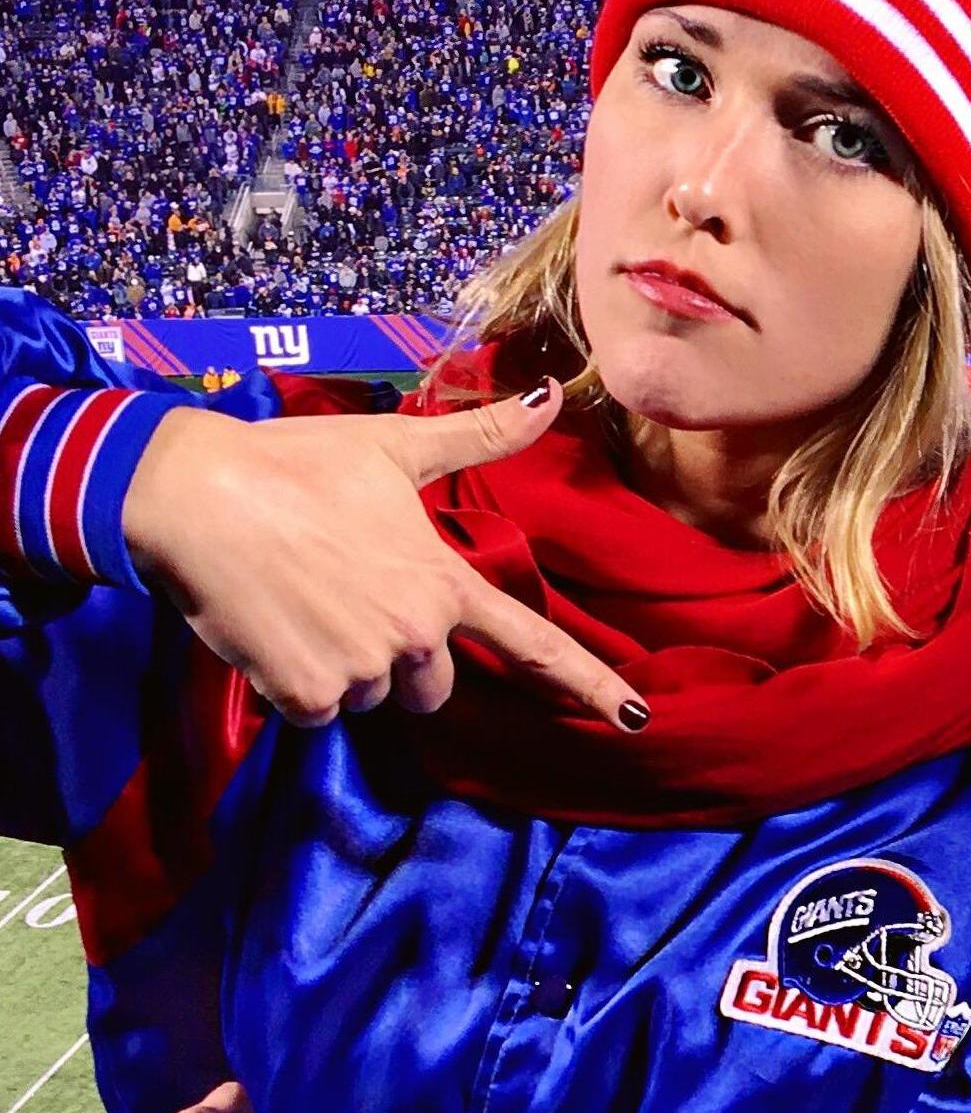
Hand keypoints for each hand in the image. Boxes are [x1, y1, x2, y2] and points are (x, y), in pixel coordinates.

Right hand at [121, 379, 645, 730]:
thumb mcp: (394, 448)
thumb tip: (551, 395)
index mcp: (445, 581)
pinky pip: (316, 712)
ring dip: (343, 668)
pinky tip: (273, 628)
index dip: (590, 685)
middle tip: (345, 599)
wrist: (192, 492)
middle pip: (433, 685)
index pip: (535, 644)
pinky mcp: (307, 694)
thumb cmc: (295, 464)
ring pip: (371, 698)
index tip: (636, 717)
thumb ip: (479, 437)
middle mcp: (417, 633)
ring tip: (302, 603)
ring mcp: (363, 667)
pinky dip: (295, 683)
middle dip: (399, 659)